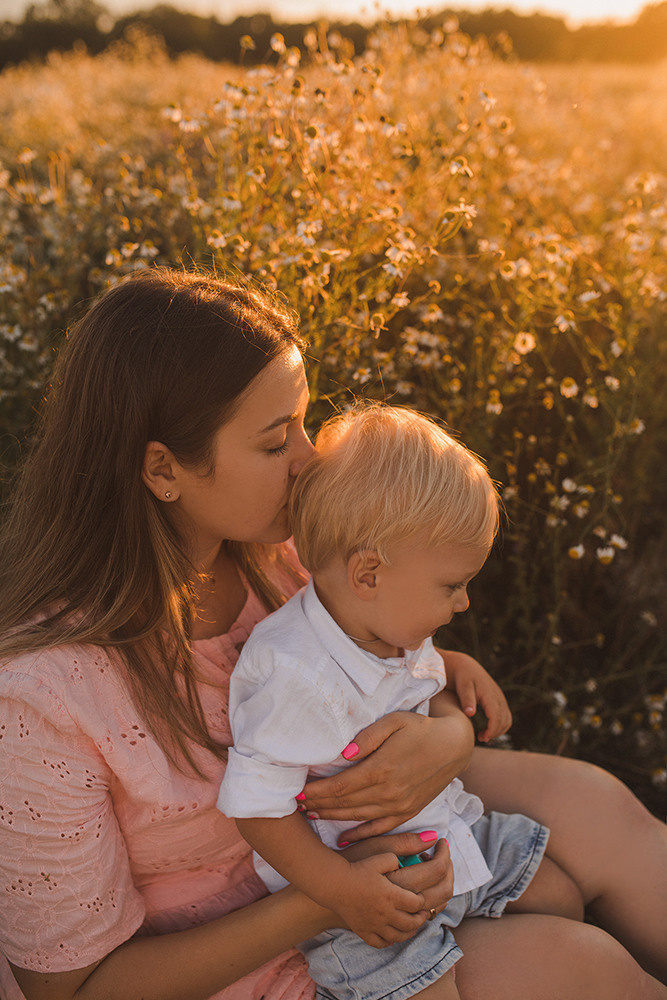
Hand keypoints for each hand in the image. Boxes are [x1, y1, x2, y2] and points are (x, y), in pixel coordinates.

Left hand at [299, 708, 473, 842]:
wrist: (454, 745)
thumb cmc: (420, 728)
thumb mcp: (394, 722)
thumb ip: (367, 737)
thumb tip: (343, 754)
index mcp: (382, 768)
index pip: (339, 786)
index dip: (316, 791)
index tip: (297, 792)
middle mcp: (389, 792)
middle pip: (344, 804)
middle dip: (317, 805)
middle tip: (294, 805)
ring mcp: (399, 806)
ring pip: (357, 817)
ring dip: (331, 818)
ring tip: (310, 815)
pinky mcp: (408, 812)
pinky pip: (379, 829)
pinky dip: (360, 836)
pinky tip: (343, 839)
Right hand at [327, 853, 429, 947]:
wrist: (335, 883)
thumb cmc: (357, 868)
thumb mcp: (379, 857)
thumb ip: (397, 857)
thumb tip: (406, 861)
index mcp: (392, 894)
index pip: (417, 903)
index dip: (422, 901)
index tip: (420, 897)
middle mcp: (386, 913)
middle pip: (411, 922)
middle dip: (420, 918)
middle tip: (421, 913)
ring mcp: (374, 924)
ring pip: (399, 936)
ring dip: (409, 932)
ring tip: (412, 925)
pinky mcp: (363, 931)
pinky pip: (380, 943)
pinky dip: (389, 941)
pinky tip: (392, 935)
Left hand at [440, 649, 511, 742]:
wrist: (464, 666)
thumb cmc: (461, 676)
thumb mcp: (462, 686)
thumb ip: (467, 699)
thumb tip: (470, 714)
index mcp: (489, 694)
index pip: (497, 717)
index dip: (492, 730)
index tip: (482, 738)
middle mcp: (498, 696)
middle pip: (504, 720)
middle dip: (495, 732)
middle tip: (481, 738)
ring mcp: (499, 697)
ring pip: (507, 719)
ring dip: (499, 730)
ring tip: (484, 736)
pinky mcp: (498, 699)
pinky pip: (505, 715)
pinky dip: (499, 725)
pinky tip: (487, 729)